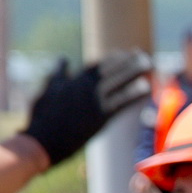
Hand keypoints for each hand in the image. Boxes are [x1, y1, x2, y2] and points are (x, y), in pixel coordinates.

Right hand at [22, 51, 155, 167]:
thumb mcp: (49, 88)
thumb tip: (63, 58)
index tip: (124, 53)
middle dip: (127, 61)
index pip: (98, 65)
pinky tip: (146, 88)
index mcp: (75, 80)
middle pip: (111, 70)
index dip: (112, 59)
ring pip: (118, 82)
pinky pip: (122, 102)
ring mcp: (95, 100)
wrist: (43, 139)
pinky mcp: (101, 116)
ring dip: (134, 71)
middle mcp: (87, 87)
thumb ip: (59, 73)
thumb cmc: (42, 115)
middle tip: (142, 54)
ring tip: (149, 63)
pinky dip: (134, 94)